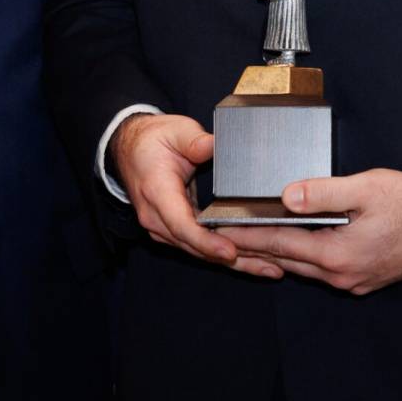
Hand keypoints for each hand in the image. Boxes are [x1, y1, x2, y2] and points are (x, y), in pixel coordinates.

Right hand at [113, 113, 282, 278]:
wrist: (130, 149)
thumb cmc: (154, 140)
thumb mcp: (175, 131)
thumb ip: (194, 140)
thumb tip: (212, 145)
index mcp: (157, 192)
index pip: (182, 224)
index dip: (206, 241)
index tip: (230, 251)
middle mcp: (156, 217)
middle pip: (195, 246)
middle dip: (231, 258)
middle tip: (269, 267)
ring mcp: (163, 228)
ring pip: (199, 252)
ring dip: (233, 262)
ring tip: (270, 269)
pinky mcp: (172, 232)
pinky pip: (199, 247)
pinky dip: (224, 255)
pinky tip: (254, 262)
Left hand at [230, 169, 401, 295]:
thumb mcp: (366, 188)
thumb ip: (323, 192)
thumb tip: (287, 197)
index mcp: (337, 253)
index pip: (278, 244)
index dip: (246, 236)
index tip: (219, 231)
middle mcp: (341, 275)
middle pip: (285, 260)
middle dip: (253, 248)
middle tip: (222, 237)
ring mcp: (353, 282)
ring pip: (303, 268)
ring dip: (277, 254)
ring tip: (249, 240)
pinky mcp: (363, 280)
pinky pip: (322, 271)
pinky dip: (302, 258)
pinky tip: (293, 246)